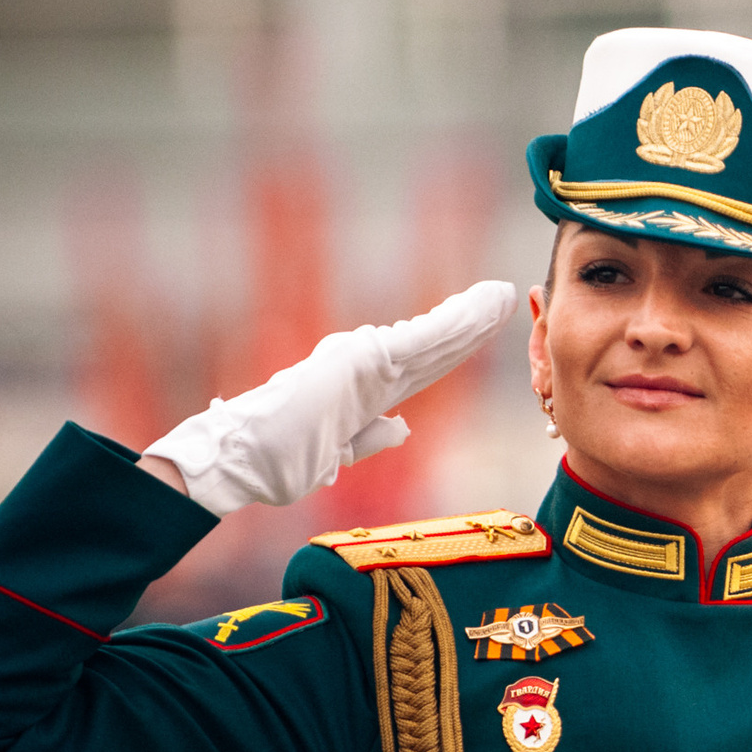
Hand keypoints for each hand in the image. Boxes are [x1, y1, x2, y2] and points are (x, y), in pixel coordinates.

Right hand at [141, 280, 520, 515]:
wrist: (243, 458)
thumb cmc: (277, 458)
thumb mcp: (337, 453)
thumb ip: (371, 437)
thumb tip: (402, 428)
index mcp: (370, 391)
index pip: (428, 365)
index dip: (460, 344)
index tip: (489, 327)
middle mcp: (371, 369)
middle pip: (438, 345)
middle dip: (475, 320)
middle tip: (507, 294)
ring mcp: (366, 361)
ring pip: (435, 336)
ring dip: (472, 314)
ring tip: (503, 293)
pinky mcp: (363, 361)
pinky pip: (422, 340)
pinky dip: (455, 322)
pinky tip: (481, 306)